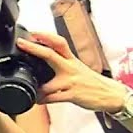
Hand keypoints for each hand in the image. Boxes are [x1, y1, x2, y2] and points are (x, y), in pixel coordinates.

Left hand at [15, 32, 129, 113]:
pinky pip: (53, 98)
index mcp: (72, 60)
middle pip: (51, 54)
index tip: (33, 32)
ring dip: (37, 87)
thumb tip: (46, 57)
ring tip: (29, 88)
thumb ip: (63, 63)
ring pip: (49, 83)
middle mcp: (71, 68)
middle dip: (35, 48)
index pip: (59, 43)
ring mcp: (71, 82)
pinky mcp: (72, 95)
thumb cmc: (91, 82)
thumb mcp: (78, 68)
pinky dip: (43, 99)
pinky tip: (38, 100)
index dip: (46, 36)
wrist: (110, 94)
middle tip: (22, 43)